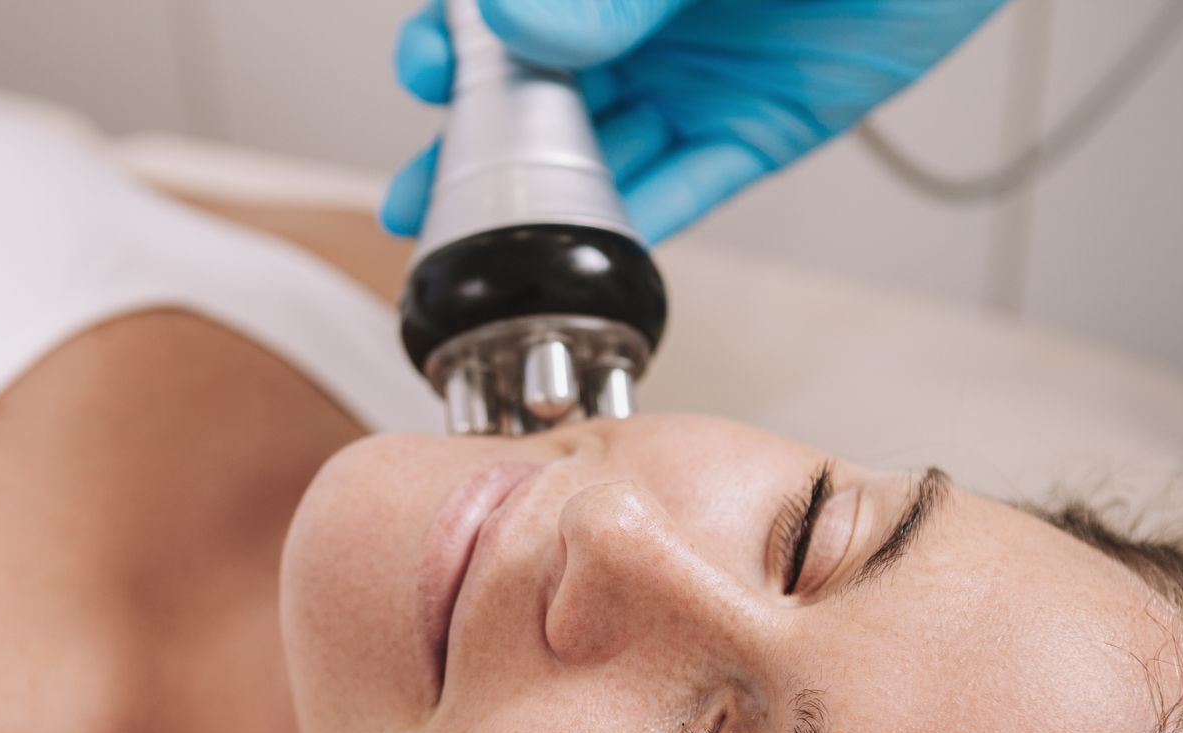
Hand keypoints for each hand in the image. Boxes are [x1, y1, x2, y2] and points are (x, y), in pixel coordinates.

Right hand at [383, 0, 1007, 243]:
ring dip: (539, 204)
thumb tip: (520, 23)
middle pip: (540, 96)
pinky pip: (687, 186)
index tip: (424, 66)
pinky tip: (587, 258)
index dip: (460, 44)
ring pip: (601, 152)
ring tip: (478, 246)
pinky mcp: (758, 128)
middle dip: (475, 147)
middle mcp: (648, 22)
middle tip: (424, 191)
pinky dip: (639, 224)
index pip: (515, 15)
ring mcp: (698, 78)